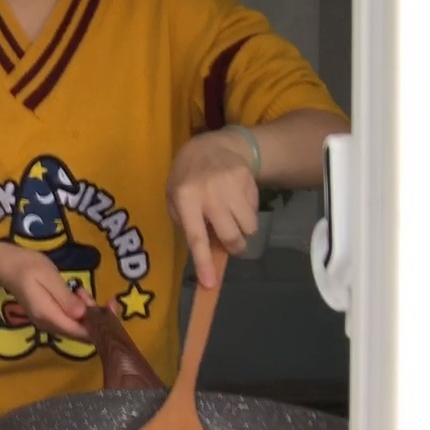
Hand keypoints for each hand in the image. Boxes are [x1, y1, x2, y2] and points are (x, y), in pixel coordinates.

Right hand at [0, 241, 93, 341]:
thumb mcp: (49, 277)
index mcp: (49, 316)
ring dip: (87, 311)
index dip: (100, 325)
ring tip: (81, 290)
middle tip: (89, 292)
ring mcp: (48, 323)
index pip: (80, 332)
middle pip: (81, 332)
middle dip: (95, 316)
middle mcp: (49, 325)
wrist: (6, 266)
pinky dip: (79, 310)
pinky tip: (76, 294)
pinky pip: (70, 320)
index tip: (110, 307)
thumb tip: (83, 314)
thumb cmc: (27, 267)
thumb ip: (65, 298)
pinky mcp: (49, 318)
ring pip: (77, 326)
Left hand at [167, 129, 260, 288]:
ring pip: (249, 227)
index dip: (204, 263)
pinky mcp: (248, 179)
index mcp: (185, 199)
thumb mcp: (175, 197)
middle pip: (231, 236)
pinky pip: (255, 210)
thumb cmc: (187, 177)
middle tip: (232, 245)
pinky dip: (248, 212)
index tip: (210, 284)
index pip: (196, 237)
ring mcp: (231, 185)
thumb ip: (186, 223)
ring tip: (233, 217)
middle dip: (234, 247)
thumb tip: (205, 253)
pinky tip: (237, 199)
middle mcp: (209, 193)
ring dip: (243, 230)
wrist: (212, 146)